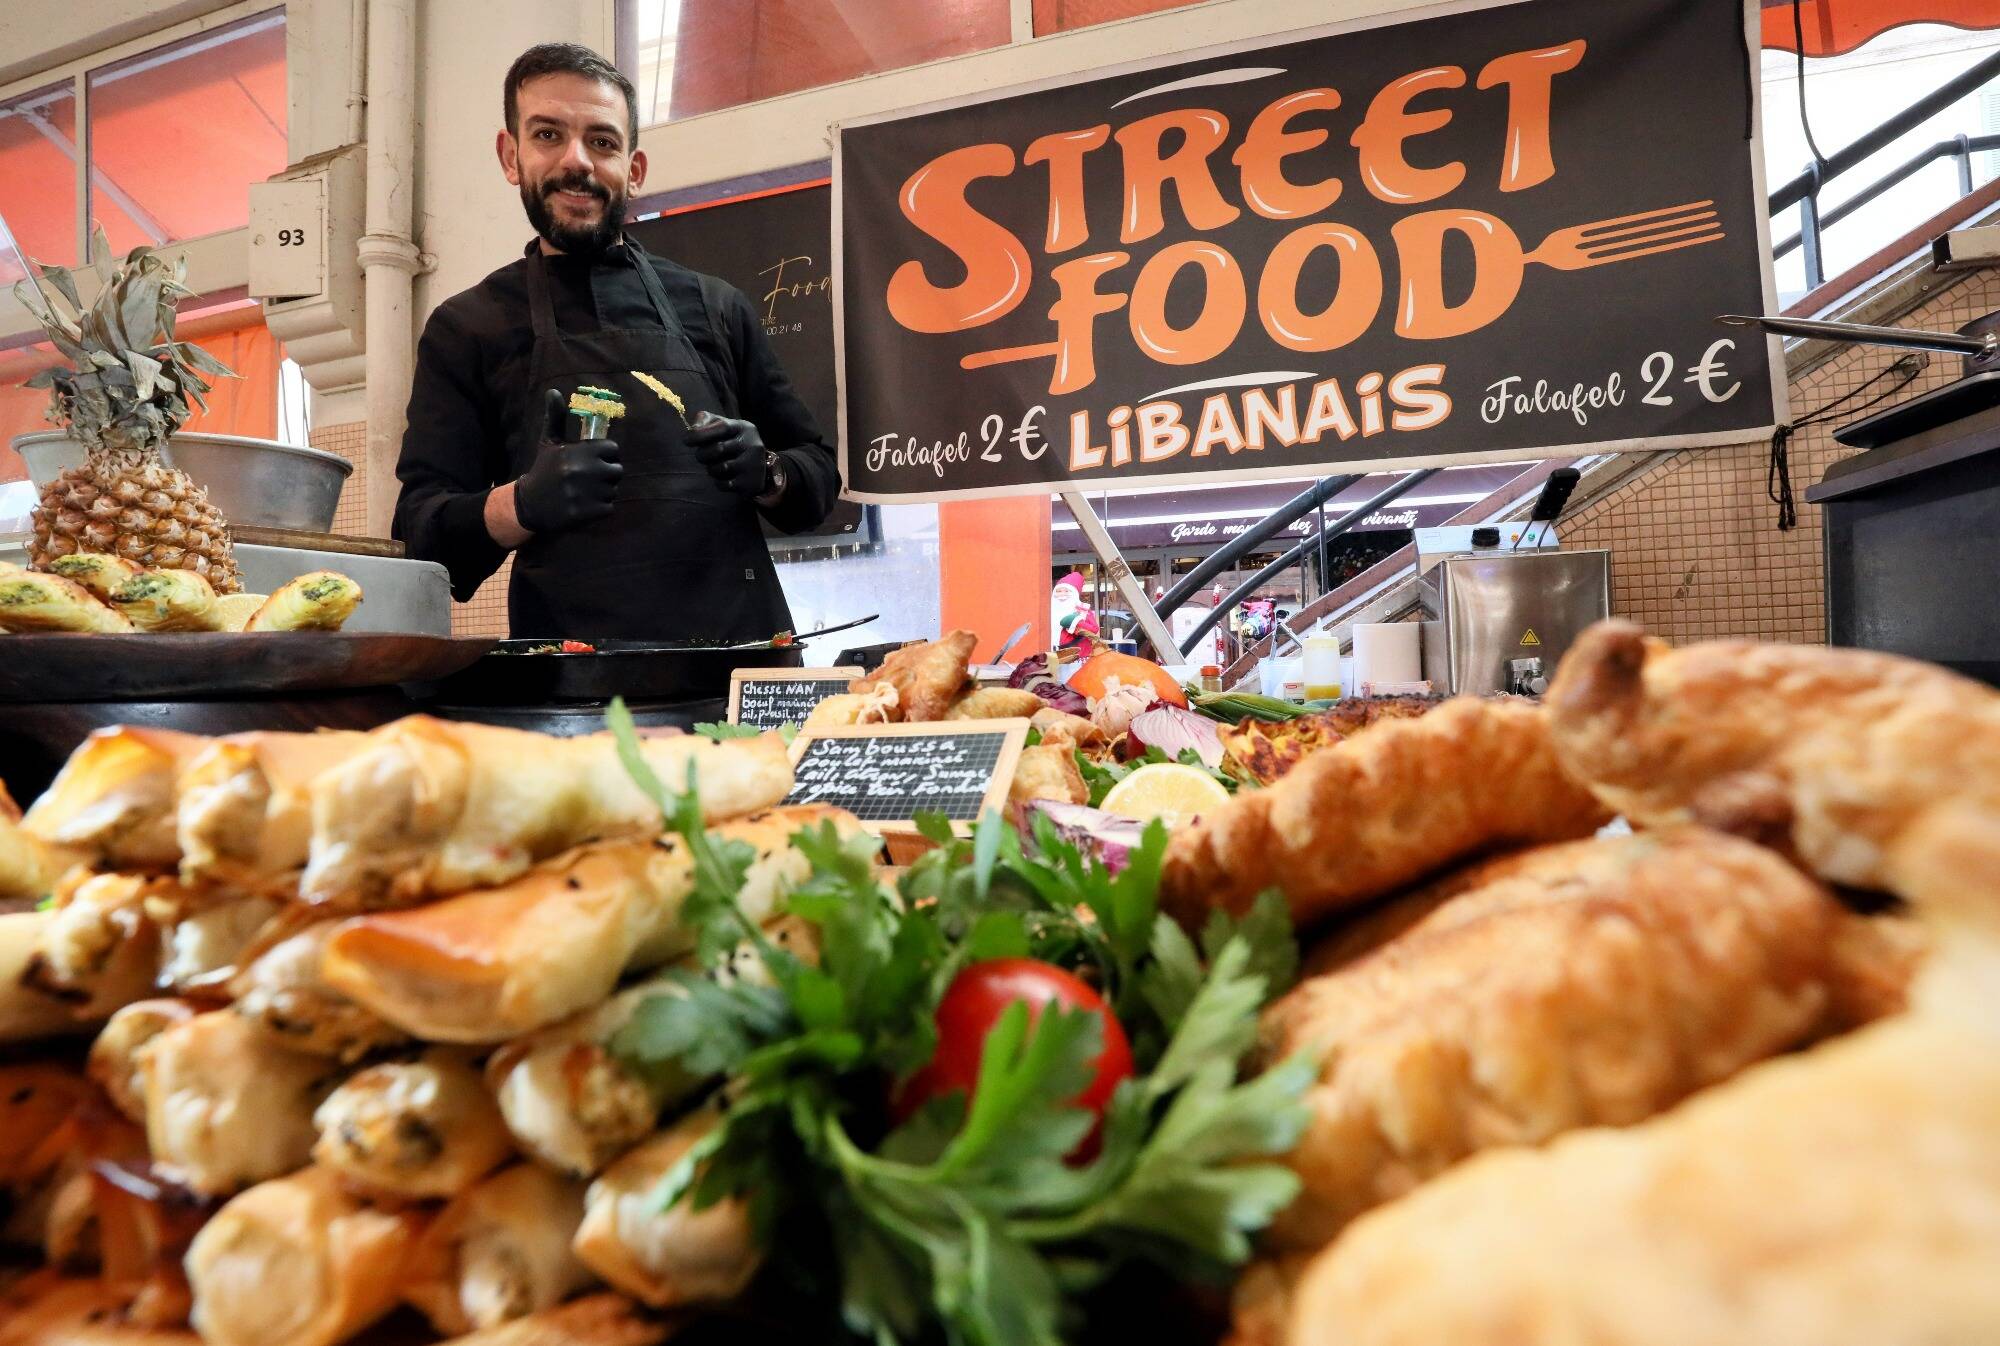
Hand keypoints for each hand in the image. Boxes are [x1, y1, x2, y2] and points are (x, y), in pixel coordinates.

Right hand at [512, 388, 622, 533]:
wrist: (529, 504)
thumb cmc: (544, 470)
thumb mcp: (548, 442)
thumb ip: (555, 417)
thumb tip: (553, 391)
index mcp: (576, 452)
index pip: (613, 449)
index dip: (606, 455)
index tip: (594, 461)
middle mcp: (581, 471)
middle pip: (617, 471)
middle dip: (607, 475)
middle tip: (590, 479)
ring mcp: (584, 494)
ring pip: (614, 490)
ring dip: (604, 493)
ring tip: (585, 492)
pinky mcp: (585, 513)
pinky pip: (609, 508)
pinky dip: (600, 509)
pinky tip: (585, 505)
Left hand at [686, 411, 769, 498]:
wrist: (758, 468)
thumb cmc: (732, 442)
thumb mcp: (723, 426)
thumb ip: (706, 421)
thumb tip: (693, 429)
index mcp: (744, 427)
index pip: (722, 427)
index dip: (701, 433)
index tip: (686, 440)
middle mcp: (752, 444)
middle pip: (719, 448)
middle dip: (703, 454)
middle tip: (701, 457)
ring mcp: (754, 464)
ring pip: (721, 468)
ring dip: (711, 469)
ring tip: (715, 467)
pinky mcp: (751, 482)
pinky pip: (725, 484)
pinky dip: (719, 483)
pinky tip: (725, 478)